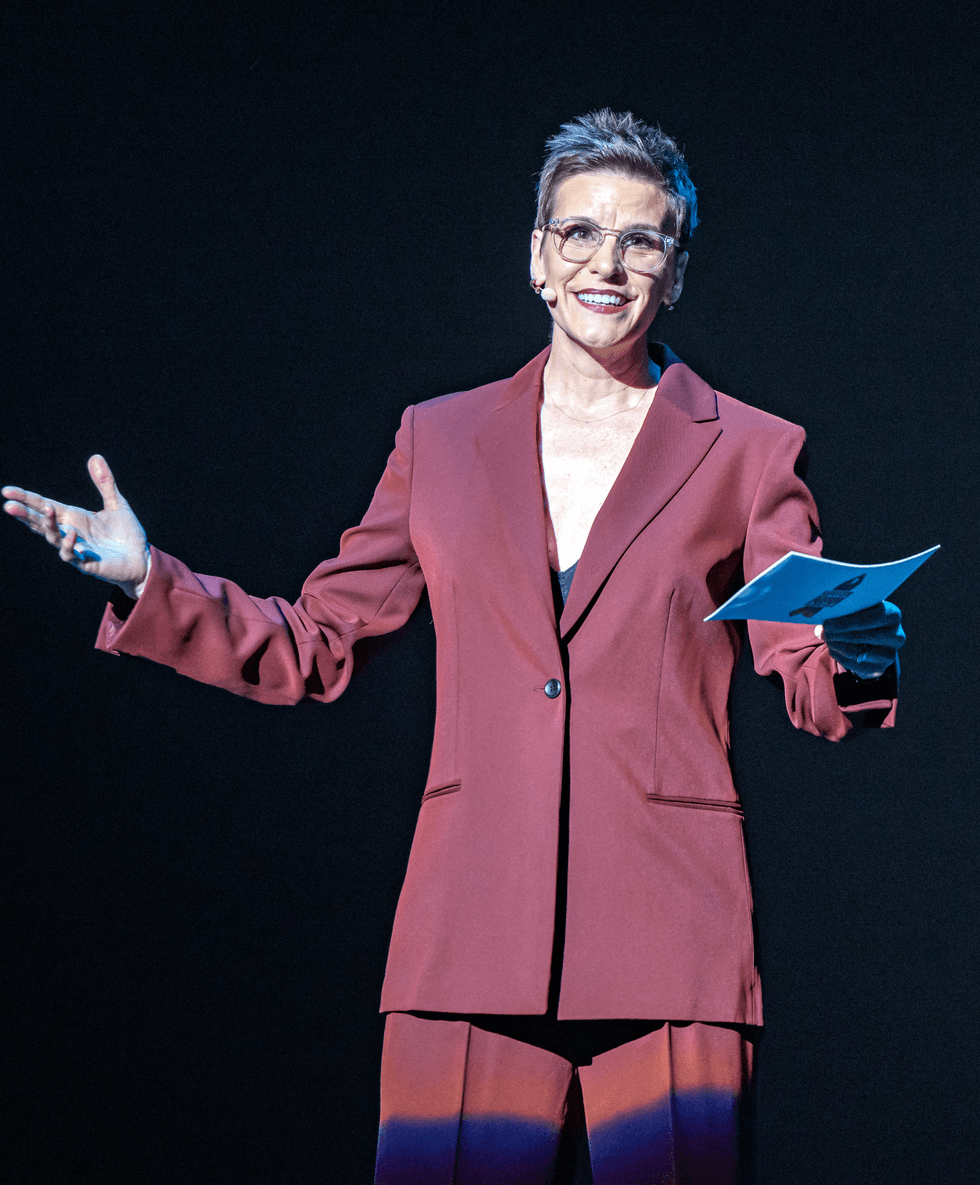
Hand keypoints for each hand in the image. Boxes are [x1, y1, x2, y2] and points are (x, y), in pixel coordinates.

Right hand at [3, 455, 149, 594]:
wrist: (142, 559)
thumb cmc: (126, 534)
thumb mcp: (116, 504)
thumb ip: (105, 483)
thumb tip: (95, 456)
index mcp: (73, 517)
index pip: (44, 505)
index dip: (26, 498)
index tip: (6, 491)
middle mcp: (70, 532)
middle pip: (41, 523)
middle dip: (25, 515)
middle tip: (8, 506)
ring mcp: (76, 549)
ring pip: (54, 538)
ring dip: (49, 526)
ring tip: (47, 511)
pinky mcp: (87, 563)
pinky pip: (72, 555)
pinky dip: (70, 545)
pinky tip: (72, 534)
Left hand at [816, 601, 904, 679]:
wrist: (871, 641)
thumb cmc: (862, 619)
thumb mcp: (858, 611)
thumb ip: (844, 611)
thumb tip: (820, 617)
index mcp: (892, 614)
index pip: (873, 616)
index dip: (849, 621)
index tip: (828, 622)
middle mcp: (896, 635)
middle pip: (867, 635)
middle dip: (841, 634)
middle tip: (825, 632)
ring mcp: (890, 653)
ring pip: (859, 652)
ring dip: (839, 645)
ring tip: (827, 639)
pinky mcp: (881, 667)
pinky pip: (857, 665)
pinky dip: (841, 657)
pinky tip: (833, 649)